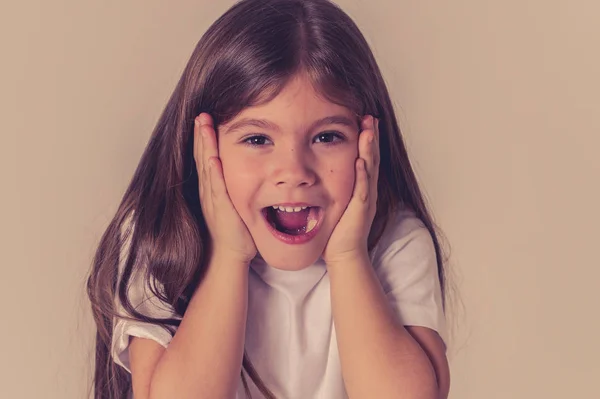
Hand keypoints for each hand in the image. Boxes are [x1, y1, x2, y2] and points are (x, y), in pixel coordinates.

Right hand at [194, 113, 256, 263]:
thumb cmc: (234, 231)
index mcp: (212, 189)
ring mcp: (213, 199)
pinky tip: (212, 159)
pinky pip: (217, 188)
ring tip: (202, 125)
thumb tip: (243, 171)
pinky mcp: (222, 209)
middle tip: (200, 114)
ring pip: (207, 167)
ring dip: (204, 146)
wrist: (229, 255)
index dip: (204, 139)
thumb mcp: (233, 202)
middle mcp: (209, 191)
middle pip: (202, 157)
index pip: (206, 158)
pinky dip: (213, 173)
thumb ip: (233, 186)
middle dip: (201, 135)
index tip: (204, 119)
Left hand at [322, 115, 379, 266]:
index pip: (365, 157)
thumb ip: (330, 186)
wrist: (344, 255)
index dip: (365, 139)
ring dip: (370, 149)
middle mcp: (367, 191)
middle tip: (370, 117)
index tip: (363, 120)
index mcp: (360, 188)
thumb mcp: (334, 202)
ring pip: (370, 169)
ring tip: (369, 130)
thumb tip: (315, 173)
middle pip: (371, 158)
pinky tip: (361, 161)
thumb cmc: (336, 231)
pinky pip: (363, 189)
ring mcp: (366, 199)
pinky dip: (363, 174)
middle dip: (371, 137)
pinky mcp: (361, 210)